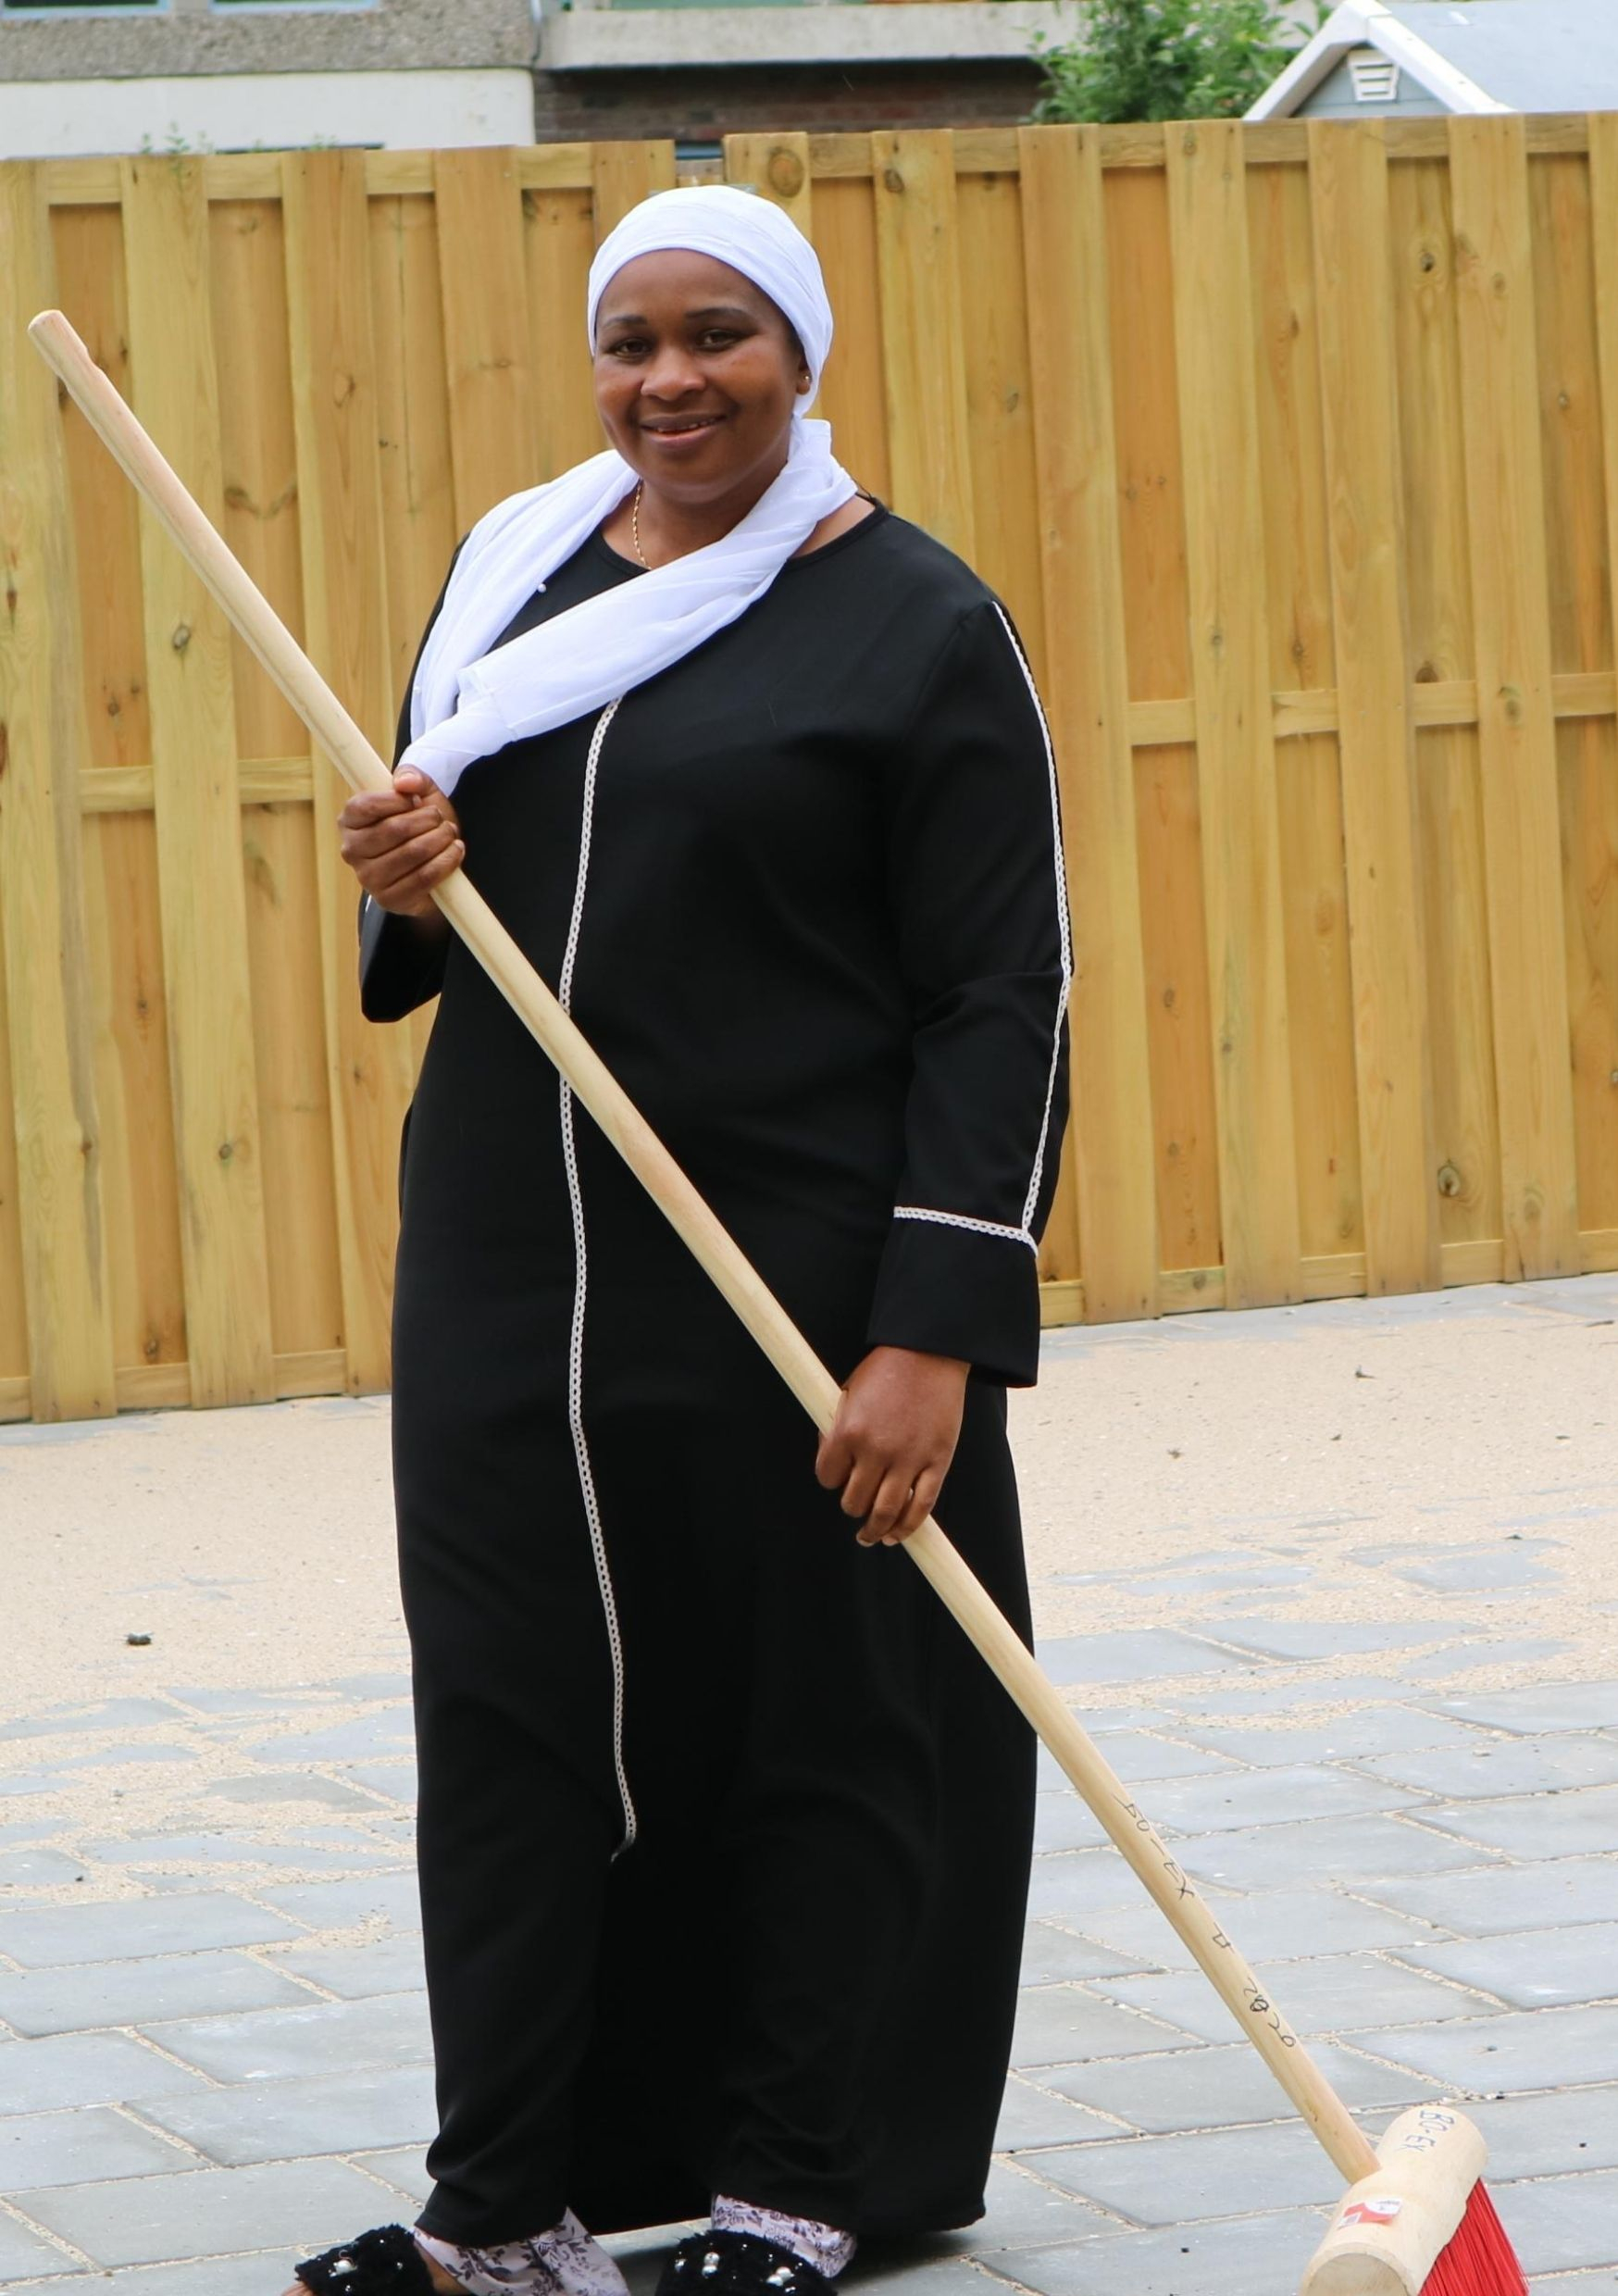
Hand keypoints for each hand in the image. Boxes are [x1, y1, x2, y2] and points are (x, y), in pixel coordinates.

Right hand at [339, 765, 462, 916]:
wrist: (431, 862)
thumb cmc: (419, 824)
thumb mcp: (418, 794)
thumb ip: (412, 778)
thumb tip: (405, 783)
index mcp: (349, 821)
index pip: (365, 806)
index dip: (397, 800)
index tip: (417, 800)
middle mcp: (352, 851)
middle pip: (393, 829)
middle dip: (426, 820)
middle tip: (439, 818)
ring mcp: (368, 878)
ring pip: (412, 853)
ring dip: (439, 839)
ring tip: (449, 833)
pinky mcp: (389, 899)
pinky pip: (423, 878)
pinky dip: (445, 862)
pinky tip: (454, 851)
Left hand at [815, 1345, 969, 1545]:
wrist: (928, 1353)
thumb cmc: (886, 1369)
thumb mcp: (848, 1393)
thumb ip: (837, 1427)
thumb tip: (830, 1455)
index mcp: (848, 1432)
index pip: (828, 1477)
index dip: (832, 1480)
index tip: (838, 1479)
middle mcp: (875, 1450)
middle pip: (854, 1501)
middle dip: (853, 1506)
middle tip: (857, 1505)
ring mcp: (908, 1459)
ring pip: (886, 1512)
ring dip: (875, 1530)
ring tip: (872, 1535)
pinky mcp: (937, 1462)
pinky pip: (921, 1506)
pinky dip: (908, 1526)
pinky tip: (898, 1533)